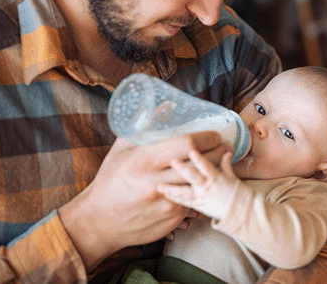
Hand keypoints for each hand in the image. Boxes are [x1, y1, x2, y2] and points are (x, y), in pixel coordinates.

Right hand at [58, 131, 226, 270]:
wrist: (99, 221)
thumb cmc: (110, 180)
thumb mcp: (121, 149)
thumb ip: (144, 127)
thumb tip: (167, 105)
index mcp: (143, 161)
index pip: (186, 144)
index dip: (207, 138)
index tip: (215, 134)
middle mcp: (155, 183)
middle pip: (200, 164)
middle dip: (218, 152)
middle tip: (227, 145)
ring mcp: (165, 204)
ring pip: (201, 185)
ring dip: (214, 172)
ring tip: (222, 161)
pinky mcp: (170, 221)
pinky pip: (194, 203)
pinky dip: (200, 192)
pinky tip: (205, 183)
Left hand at [157, 150, 237, 219]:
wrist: (240, 212)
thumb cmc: (237, 193)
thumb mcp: (232, 176)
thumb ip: (225, 164)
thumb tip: (226, 151)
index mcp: (216, 178)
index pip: (207, 167)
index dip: (199, 160)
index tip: (192, 151)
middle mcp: (207, 187)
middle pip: (194, 177)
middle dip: (183, 169)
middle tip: (172, 162)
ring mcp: (201, 197)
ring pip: (185, 192)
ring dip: (172, 189)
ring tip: (160, 186)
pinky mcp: (197, 205)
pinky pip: (184, 202)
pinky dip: (174, 198)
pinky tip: (164, 194)